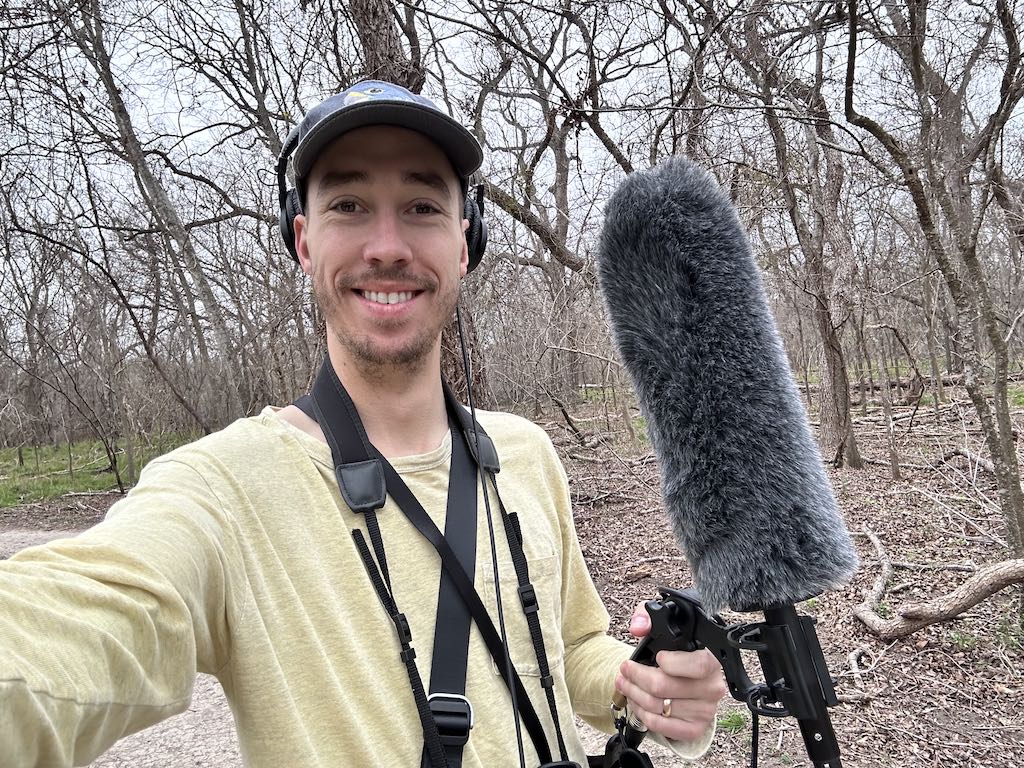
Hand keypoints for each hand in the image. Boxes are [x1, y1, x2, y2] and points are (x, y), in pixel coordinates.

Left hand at [614, 604, 727, 743]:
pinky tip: (636, 702)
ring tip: (625, 684)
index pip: (699, 665)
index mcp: (712, 661)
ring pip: (657, 706)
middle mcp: (712, 687)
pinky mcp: (694, 728)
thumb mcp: (663, 628)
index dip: (671, 662)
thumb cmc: (677, 653)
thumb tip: (638, 627)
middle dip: (635, 676)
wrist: (691, 680)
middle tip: (624, 670)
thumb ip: (647, 617)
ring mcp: (705, 711)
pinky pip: (662, 726)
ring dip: (634, 695)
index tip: (657, 657)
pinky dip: (642, 714)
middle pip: (665, 687)